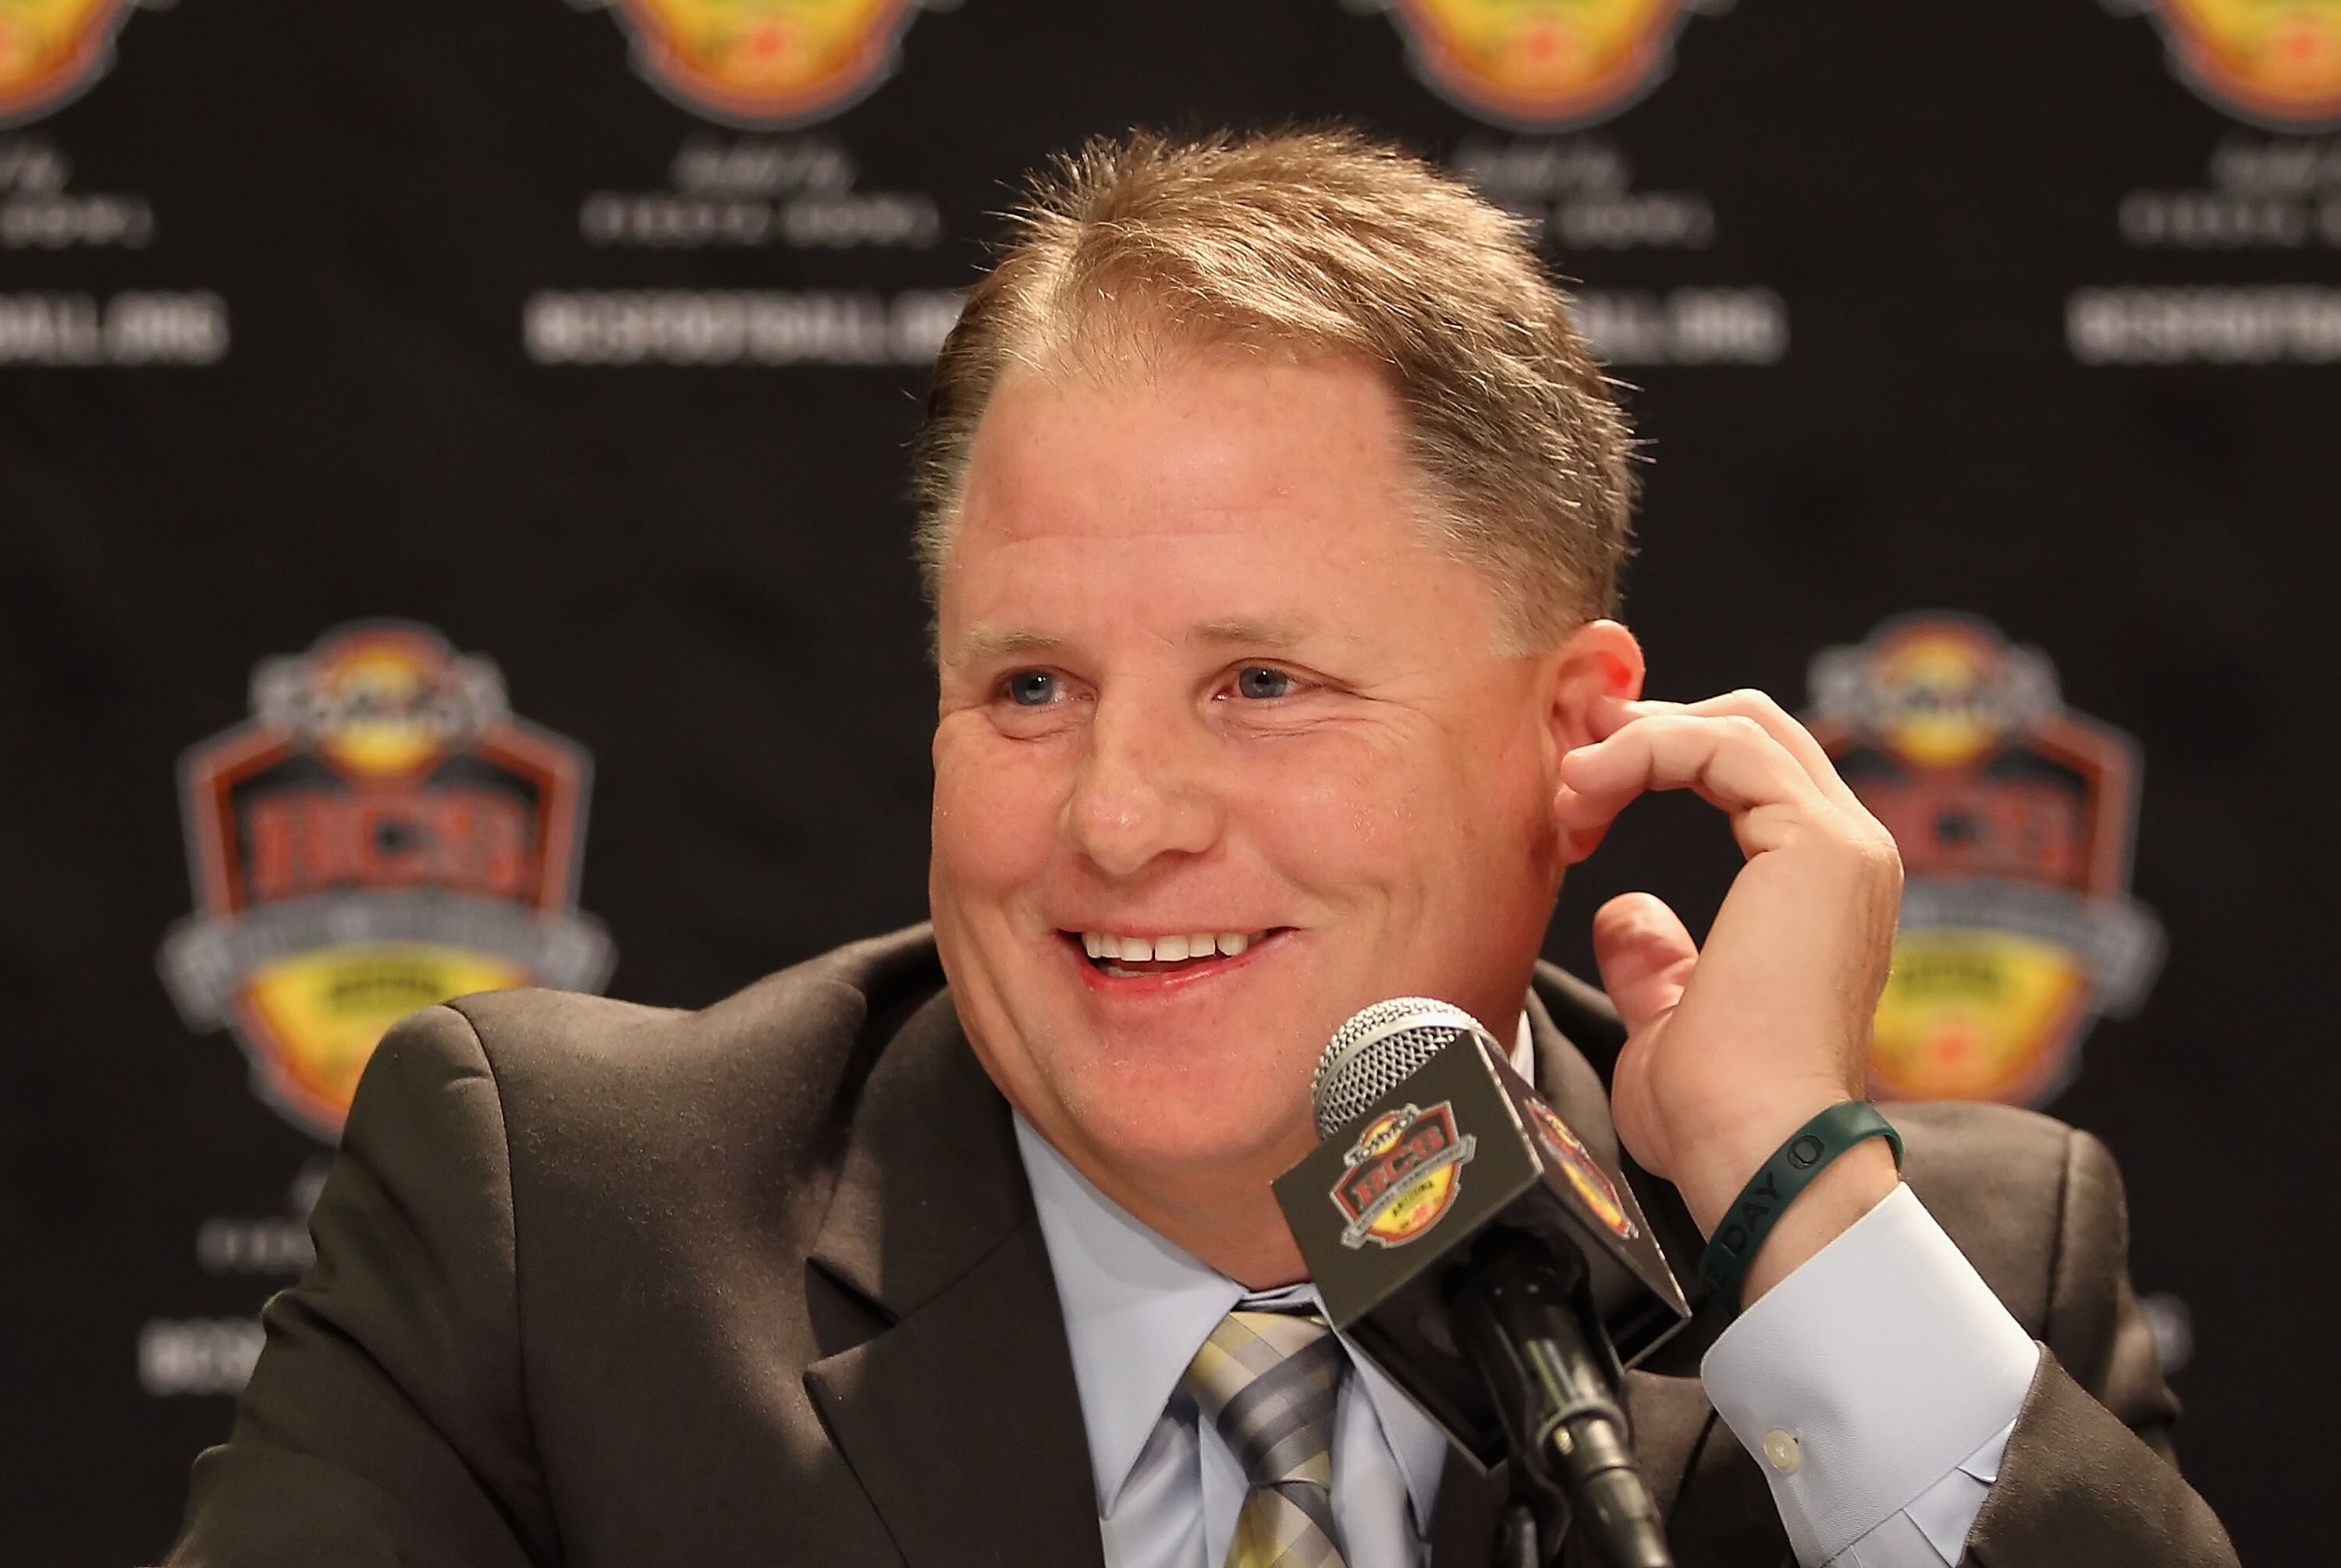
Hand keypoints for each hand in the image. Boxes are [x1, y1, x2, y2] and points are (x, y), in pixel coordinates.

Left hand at [1554, 689, 1903, 1303]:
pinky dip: (1643, 750)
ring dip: (1634, 743)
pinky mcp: (1818, 844)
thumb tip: (1625, 916)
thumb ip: (1658, 962)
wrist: (1758, 1153)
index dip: (1659, 757)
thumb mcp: (1670, 1021)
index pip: (1749, 771)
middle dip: (1648, 730)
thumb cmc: (1716, 1114)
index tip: (1578, 795)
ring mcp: (1842, 845)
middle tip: (1569, 768)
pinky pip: (1723, 745)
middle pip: (1750, 727)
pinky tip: (1587, 791)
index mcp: (1821, 893)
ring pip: (1736, 724)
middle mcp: (1848, 857)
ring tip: (1568, 792)